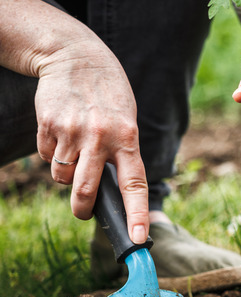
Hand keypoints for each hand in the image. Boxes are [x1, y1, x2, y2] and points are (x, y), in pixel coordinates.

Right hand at [34, 46, 149, 243]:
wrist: (76, 57)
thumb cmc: (108, 95)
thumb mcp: (126, 119)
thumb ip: (121, 152)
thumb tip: (110, 191)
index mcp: (128, 137)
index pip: (134, 184)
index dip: (137, 214)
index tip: (139, 239)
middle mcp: (100, 137)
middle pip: (86, 191)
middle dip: (83, 209)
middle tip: (84, 213)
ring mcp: (72, 132)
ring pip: (62, 177)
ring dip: (66, 174)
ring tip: (75, 150)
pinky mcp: (48, 126)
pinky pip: (46, 157)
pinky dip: (52, 153)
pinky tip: (62, 131)